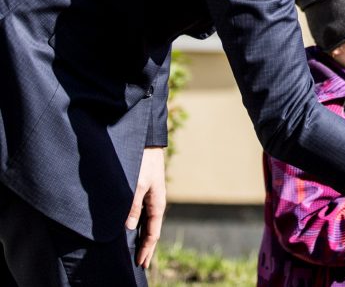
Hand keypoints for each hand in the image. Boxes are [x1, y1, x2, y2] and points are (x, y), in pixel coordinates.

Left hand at [125, 146, 166, 267]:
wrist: (146, 141)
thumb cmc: (142, 161)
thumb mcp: (136, 185)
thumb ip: (132, 206)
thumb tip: (127, 228)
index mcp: (157, 203)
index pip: (153, 232)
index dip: (146, 249)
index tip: (140, 263)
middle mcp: (154, 202)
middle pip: (151, 230)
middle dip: (146, 247)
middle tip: (141, 264)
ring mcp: (149, 197)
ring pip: (145, 222)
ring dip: (141, 237)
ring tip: (136, 251)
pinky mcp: (142, 191)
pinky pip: (140, 214)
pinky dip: (137, 225)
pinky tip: (130, 229)